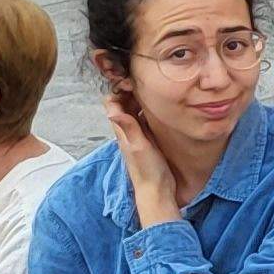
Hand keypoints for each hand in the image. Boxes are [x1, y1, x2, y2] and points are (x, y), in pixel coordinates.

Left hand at [102, 96, 179, 226]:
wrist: (157, 190)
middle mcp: (127, 130)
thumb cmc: (148, 170)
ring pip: (134, 110)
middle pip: (123, 103)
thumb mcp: (139, 147)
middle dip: (130, 91)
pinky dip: (149, 110)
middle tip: (145, 84)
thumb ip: (128, 128)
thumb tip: (113, 109)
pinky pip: (145, 119)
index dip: (119, 90)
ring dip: (140, 99)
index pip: (112, 102)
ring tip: (153, 91)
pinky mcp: (149, 139)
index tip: (132, 83)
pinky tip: (161, 108)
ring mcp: (138, 134)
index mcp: (122, 130)